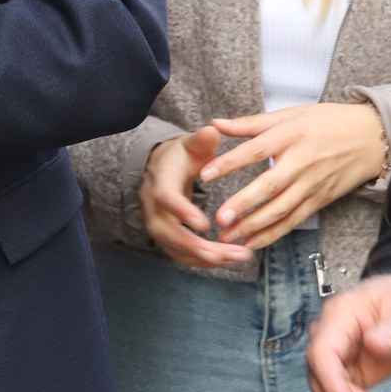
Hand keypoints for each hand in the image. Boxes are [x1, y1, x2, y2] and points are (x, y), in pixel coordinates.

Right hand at [137, 126, 244, 270]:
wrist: (161, 168)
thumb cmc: (181, 156)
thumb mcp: (190, 145)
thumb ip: (201, 140)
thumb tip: (212, 130)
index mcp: (160, 181)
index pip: (165, 198)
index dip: (182, 212)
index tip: (204, 224)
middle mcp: (153, 206)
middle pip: (168, 232)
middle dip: (197, 246)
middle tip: (229, 253)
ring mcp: (157, 223)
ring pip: (175, 247)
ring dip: (205, 258)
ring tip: (237, 257)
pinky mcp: (166, 236)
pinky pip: (180, 254)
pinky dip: (202, 261)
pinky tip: (228, 261)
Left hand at [192, 103, 388, 250]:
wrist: (373, 137)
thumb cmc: (328, 121)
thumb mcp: (291, 114)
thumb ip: (252, 122)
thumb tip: (215, 123)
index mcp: (291, 136)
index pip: (256, 150)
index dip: (230, 163)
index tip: (204, 174)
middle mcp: (302, 162)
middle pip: (269, 186)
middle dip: (243, 204)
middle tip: (219, 218)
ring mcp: (313, 183)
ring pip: (281, 209)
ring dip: (254, 226)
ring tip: (228, 237)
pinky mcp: (321, 199)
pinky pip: (295, 220)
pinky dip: (274, 233)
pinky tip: (253, 242)